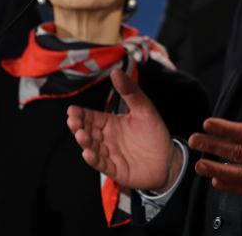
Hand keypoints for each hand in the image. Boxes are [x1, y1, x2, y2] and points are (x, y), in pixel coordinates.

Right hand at [67, 67, 183, 191]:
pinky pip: (102, 164)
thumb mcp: (144, 108)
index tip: (72, 110)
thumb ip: (130, 91)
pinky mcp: (115, 169)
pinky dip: (93, 160)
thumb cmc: (154, 132)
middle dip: (78, 126)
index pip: (91, 117)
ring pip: (92, 147)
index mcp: (110, 123)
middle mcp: (107, 138)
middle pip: (88, 131)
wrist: (169, 159)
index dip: (81, 114)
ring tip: (81, 135)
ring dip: (85, 142)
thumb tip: (116, 71)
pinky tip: (88, 154)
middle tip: (73, 121)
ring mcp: (109, 154)